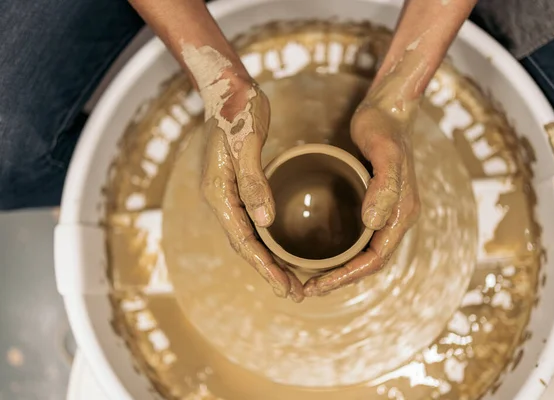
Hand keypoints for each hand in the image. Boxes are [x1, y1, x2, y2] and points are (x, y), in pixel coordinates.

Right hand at [200, 74, 304, 301]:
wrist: (228, 90)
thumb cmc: (237, 110)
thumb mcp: (245, 142)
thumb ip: (254, 183)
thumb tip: (265, 223)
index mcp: (219, 192)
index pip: (243, 241)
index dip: (265, 267)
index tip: (286, 288)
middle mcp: (221, 198)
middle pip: (246, 245)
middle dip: (269, 271)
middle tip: (296, 293)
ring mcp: (228, 193)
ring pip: (249, 237)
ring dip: (269, 260)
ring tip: (292, 281)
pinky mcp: (239, 186)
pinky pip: (253, 222)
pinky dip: (267, 241)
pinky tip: (282, 248)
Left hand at [304, 82, 420, 296]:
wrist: (387, 109)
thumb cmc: (385, 128)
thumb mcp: (386, 153)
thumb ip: (385, 187)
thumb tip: (373, 223)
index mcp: (401, 213)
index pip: (375, 259)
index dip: (347, 276)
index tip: (318, 285)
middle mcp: (395, 217)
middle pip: (369, 263)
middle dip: (340, 279)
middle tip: (307, 289)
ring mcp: (385, 212)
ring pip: (363, 253)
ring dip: (340, 270)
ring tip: (311, 280)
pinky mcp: (373, 203)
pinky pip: (359, 238)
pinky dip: (341, 252)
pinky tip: (321, 253)